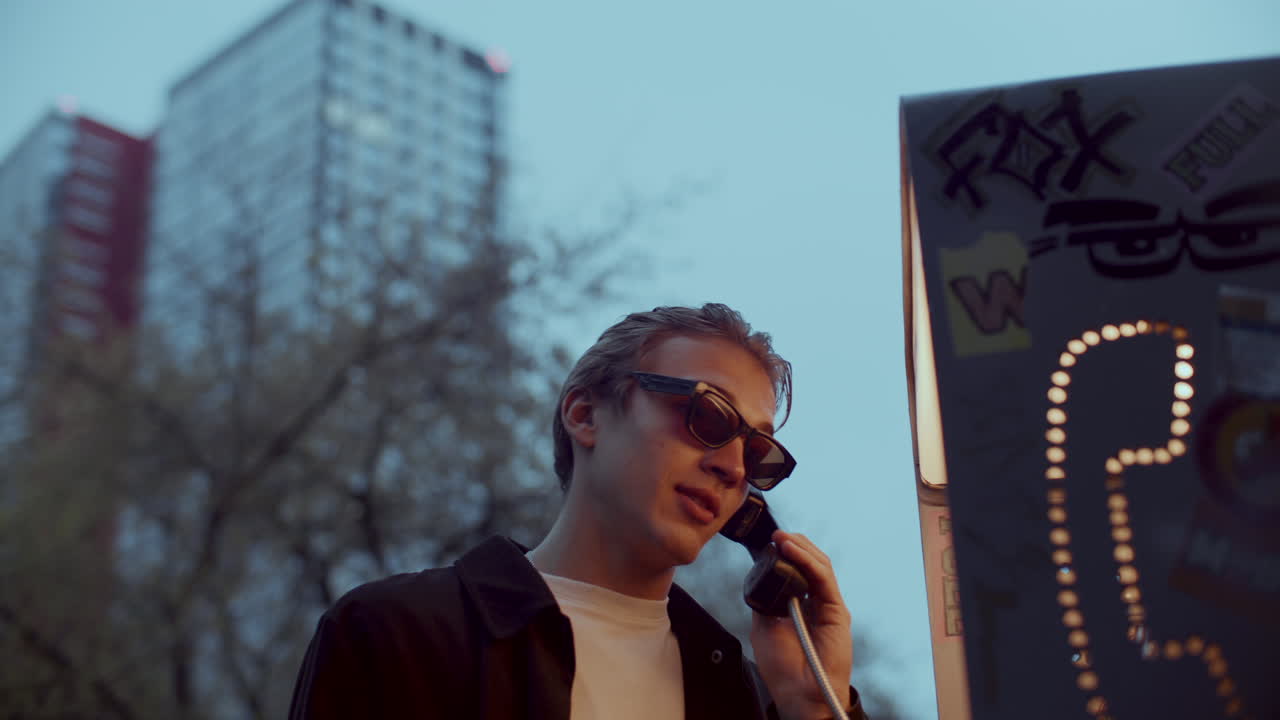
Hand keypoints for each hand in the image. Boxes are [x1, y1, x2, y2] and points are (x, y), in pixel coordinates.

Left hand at [750, 530, 852, 719]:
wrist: (800, 694)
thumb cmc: (783, 668)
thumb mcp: (764, 626)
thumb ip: (765, 601)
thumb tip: (760, 576)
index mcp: (800, 605)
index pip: (796, 569)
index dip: (785, 553)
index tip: (767, 542)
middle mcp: (816, 602)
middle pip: (810, 562)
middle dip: (794, 544)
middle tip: (776, 534)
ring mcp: (828, 605)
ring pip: (820, 565)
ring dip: (800, 547)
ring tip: (782, 538)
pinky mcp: (837, 611)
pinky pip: (824, 578)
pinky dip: (808, 561)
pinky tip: (793, 551)